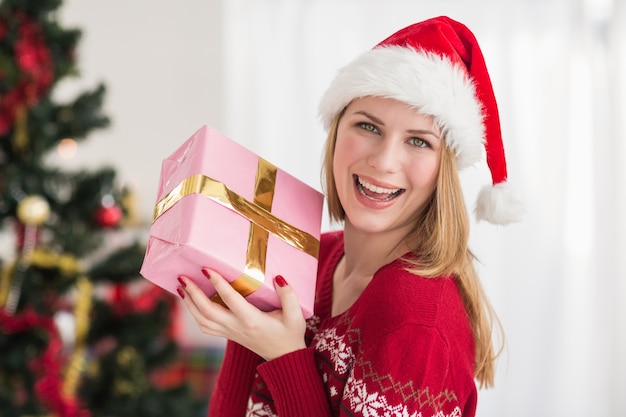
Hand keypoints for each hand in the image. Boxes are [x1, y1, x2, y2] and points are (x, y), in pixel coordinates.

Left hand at [177, 269, 306, 360]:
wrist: (284, 358)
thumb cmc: (290, 334)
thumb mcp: (296, 316)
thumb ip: (289, 295)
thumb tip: (278, 277)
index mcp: (251, 321)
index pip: (229, 299)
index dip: (217, 283)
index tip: (205, 269)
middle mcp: (236, 327)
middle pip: (207, 311)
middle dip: (193, 293)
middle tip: (182, 276)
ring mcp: (230, 333)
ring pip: (201, 320)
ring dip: (189, 303)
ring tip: (181, 286)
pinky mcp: (228, 335)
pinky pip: (205, 326)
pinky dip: (194, 314)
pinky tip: (191, 302)